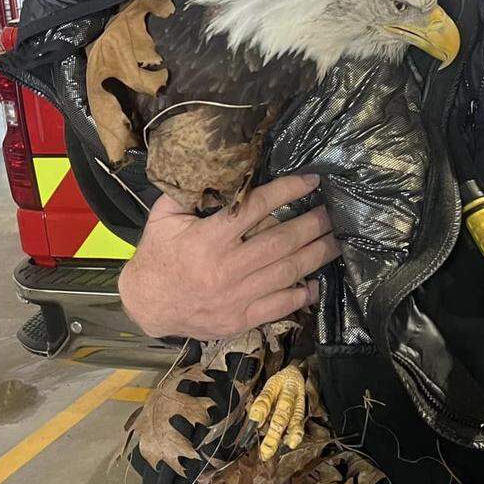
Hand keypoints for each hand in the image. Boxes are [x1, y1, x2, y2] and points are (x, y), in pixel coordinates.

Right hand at [117, 174, 338, 340]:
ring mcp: (236, 297)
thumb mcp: (163, 218)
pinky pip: (279, 306)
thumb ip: (188, 193)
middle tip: (334, 211)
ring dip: (316, 255)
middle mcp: (226, 267)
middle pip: (280, 242)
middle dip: (312, 224)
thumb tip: (215, 164)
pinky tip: (317, 282)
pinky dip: (301, 295)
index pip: (255, 208)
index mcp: (208, 239)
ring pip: (286, 273)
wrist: (146, 304)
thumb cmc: (158, 255)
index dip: (286, 191)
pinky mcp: (241, 319)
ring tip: (336, 239)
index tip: (311, 180)